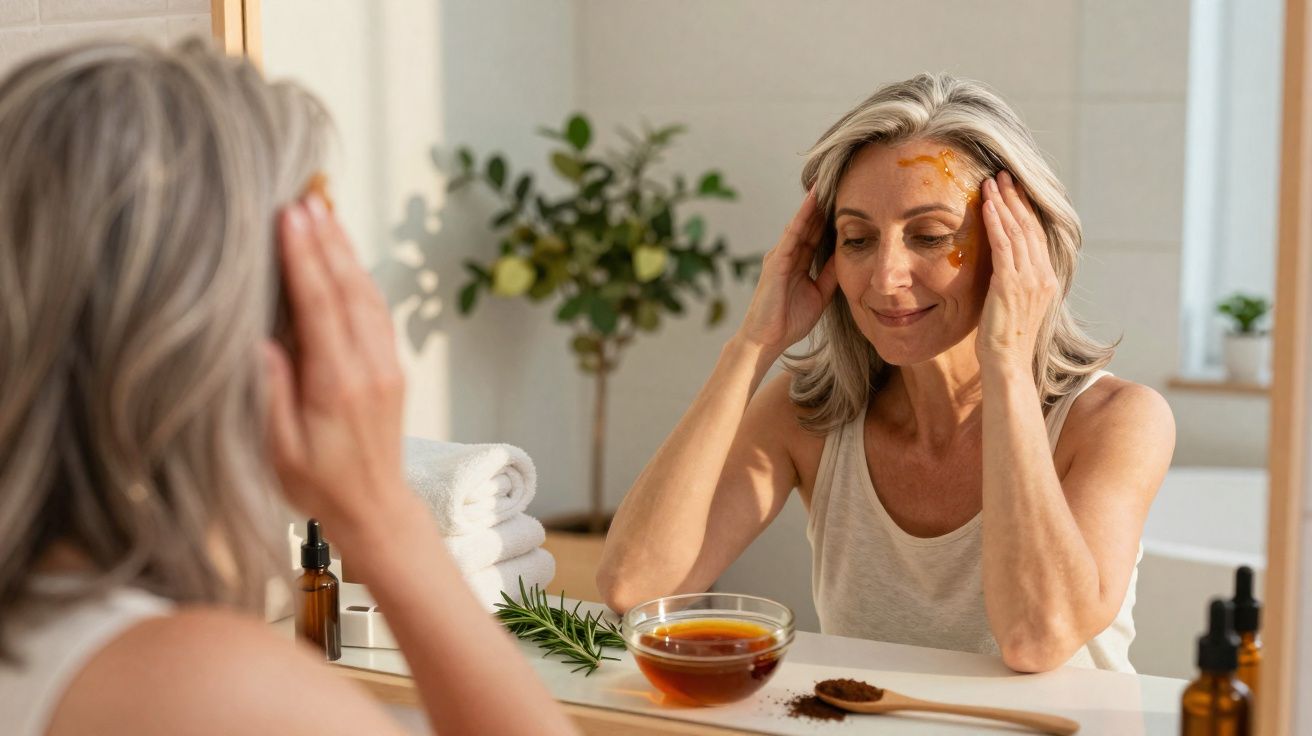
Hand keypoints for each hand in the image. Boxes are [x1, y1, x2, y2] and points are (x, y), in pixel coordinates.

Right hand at [265, 194, 410, 537]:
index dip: (305, 259)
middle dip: (325, 241)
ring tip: (323, 213)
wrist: (375, 508)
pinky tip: (344, 255)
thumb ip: (270, 394)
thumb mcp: (279, 450)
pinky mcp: (391, 367)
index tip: (290, 218)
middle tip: (304, 197)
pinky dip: (358, 277)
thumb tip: (259, 340)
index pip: (321, 308)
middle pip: (347, 290)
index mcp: (339, 386)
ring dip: (345, 252)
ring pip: (367, 295)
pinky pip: (376, 311)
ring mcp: (386, 365)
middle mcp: (370, 368)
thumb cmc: (318, 484)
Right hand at [736, 188, 838, 356]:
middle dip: (822, 204)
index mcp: (798, 262)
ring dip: (813, 204)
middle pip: (809, 223)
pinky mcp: (776, 262)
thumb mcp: (820, 294)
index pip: (816, 233)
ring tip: (826, 182)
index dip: (829, 217)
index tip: (847, 199)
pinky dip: (801, 218)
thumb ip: (831, 274)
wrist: (767, 339)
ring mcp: (780, 256)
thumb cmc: (789, 321)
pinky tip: (812, 203)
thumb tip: (846, 255)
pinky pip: (791, 235)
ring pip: (800, 223)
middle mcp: (788, 254)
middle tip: (838, 180)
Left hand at [976, 170, 1058, 370]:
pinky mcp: (1010, 285)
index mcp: (1046, 279)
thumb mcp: (1013, 305)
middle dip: (1015, 198)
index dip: (1024, 209)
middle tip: (1002, 175)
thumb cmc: (1004, 340)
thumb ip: (1013, 282)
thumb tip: (1001, 268)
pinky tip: (985, 206)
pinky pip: (1004, 246)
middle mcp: (1043, 275)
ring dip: (1003, 203)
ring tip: (990, 182)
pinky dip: (995, 223)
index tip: (1013, 189)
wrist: (1007, 365)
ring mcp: (1029, 280)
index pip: (1037, 235)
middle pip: (1030, 226)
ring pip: (1017, 231)